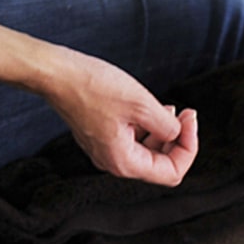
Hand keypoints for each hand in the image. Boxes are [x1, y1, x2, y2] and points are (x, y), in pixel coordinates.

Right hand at [42, 48, 198, 186]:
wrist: (53, 71)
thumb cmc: (91, 85)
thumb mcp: (140, 102)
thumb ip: (167, 125)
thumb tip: (177, 132)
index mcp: (124, 162)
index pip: (172, 171)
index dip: (188, 147)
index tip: (190, 120)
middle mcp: (112, 162)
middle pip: (158, 163)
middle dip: (176, 140)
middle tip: (185, 114)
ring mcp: (102, 148)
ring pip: (144, 150)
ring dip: (161, 132)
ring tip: (168, 108)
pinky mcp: (96, 133)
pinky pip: (129, 138)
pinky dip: (143, 126)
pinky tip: (146, 106)